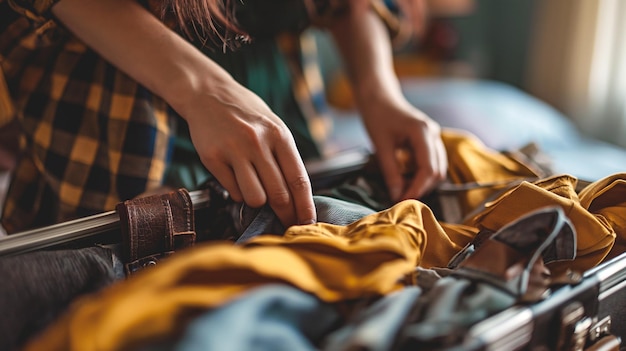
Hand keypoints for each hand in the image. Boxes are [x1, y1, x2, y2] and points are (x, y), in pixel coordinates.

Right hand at [181, 81, 316, 226]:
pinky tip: (237, 178)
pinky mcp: (212, 158)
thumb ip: (285, 157)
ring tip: (256, 190)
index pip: (298, 179)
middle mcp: (257, 142)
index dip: (304, 206)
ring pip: (255, 198)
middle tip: (286, 223)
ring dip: (258, 202)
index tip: (308, 223)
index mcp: (279, 135)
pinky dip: (238, 192)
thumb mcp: (273, 127)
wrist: (208, 93)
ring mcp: (233, 150)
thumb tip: (298, 197)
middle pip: (278, 194)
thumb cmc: (247, 114)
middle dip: (285, 214)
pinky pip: (233, 191)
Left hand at [361, 100, 446, 201]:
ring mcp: (434, 136)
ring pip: (438, 169)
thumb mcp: (380, 146)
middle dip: (421, 188)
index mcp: (422, 132)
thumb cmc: (377, 116)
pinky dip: (421, 174)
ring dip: (422, 183)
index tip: (403, 201)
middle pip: (437, 171)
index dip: (417, 188)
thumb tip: (396, 197)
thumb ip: (390, 172)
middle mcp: (433, 134)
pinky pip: (432, 162)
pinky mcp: (430, 140)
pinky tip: (406, 178)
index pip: (428, 169)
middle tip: (400, 198)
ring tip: (402, 190)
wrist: (379, 97)